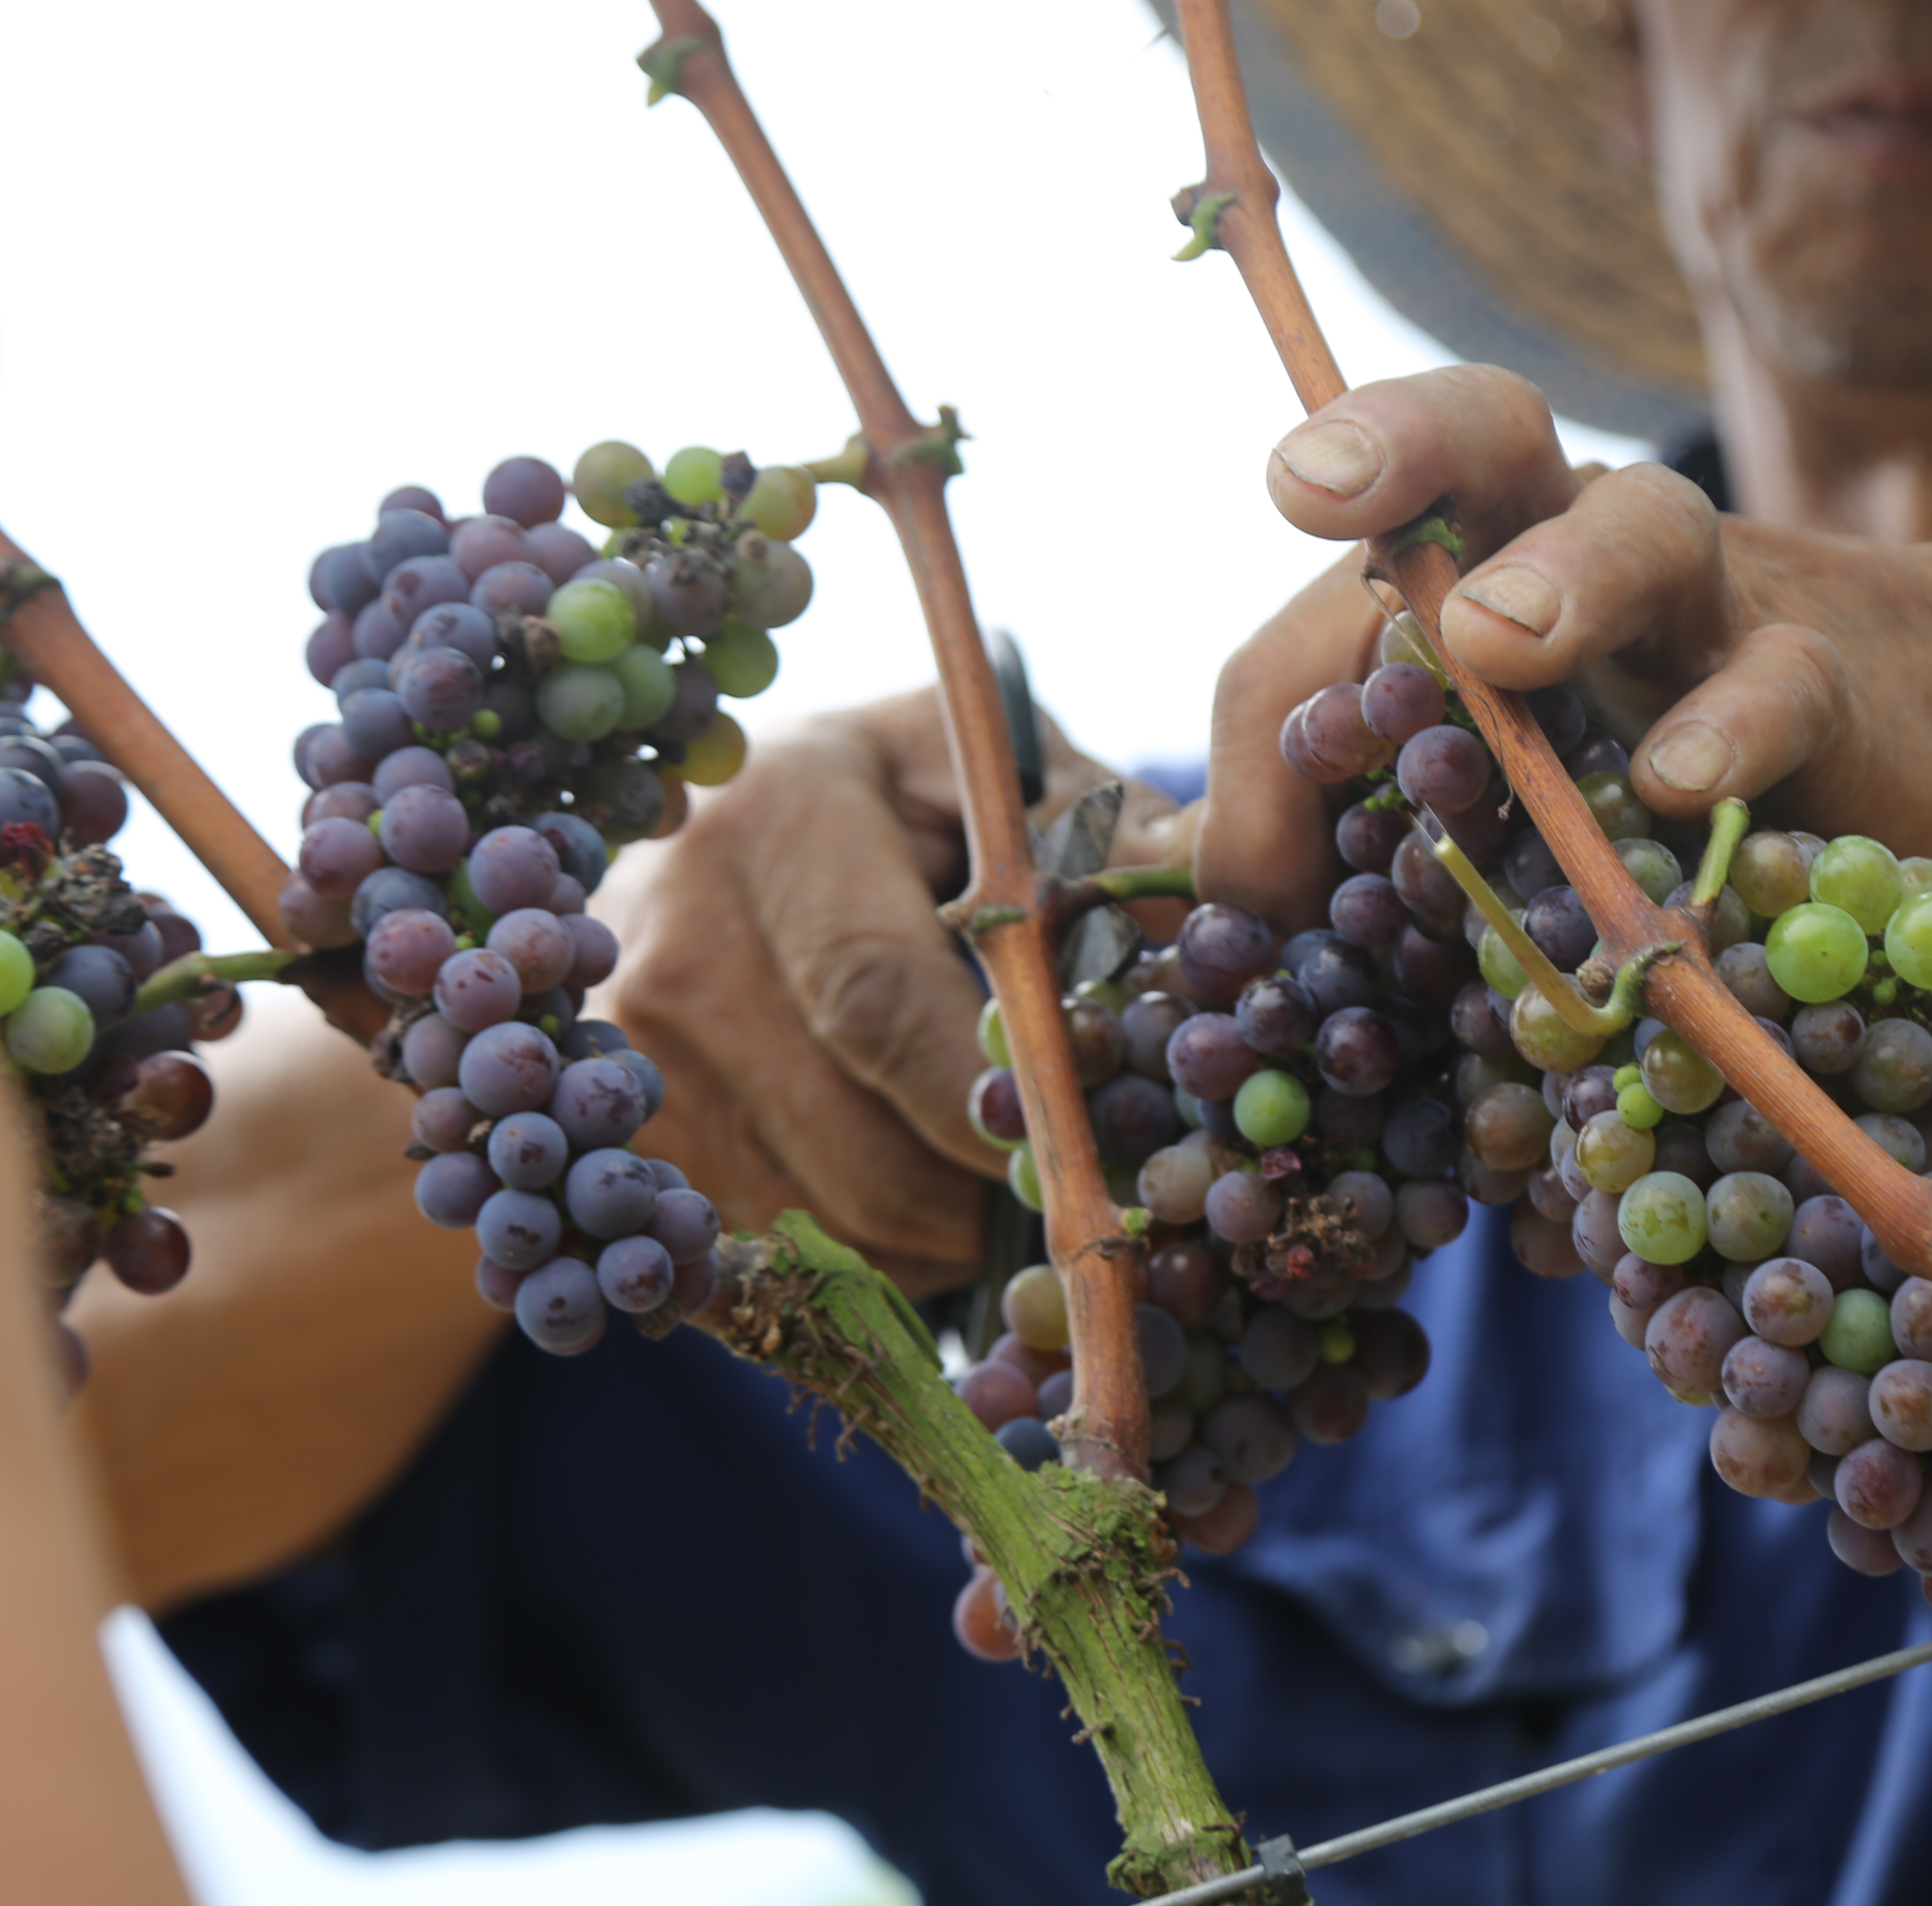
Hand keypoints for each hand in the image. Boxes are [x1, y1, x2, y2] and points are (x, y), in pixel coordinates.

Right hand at [603, 687, 1174, 1292]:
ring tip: (982, 1167)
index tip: (1079, 1150)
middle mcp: (677, 942)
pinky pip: (770, 1254)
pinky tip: (902, 1187)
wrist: (717, 824)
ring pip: (822, 1221)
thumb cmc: (898, 802)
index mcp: (778, 827)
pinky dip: (860, 1254)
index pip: (883, 1003)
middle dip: (987, 1197)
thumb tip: (1207, 908)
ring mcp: (630, 1057)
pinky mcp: (625, 1143)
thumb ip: (1100, 834)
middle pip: (858, 1145)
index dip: (991, 1103)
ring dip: (935, 1235)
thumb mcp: (995, 776)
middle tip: (1063, 1175)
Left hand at [1197, 364, 1931, 927]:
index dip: (1289, 658)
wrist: (1892, 743)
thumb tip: (1214, 894)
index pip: (1360, 545)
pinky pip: (1780, 681)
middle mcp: (1581, 537)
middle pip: (1493, 431)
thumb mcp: (1483, 788)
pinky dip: (1729, 723)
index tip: (1265, 674)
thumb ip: (1350, 818)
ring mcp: (1709, 601)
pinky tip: (1677, 780)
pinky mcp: (1823, 685)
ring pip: (1648, 527)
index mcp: (1478, 546)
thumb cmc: (1642, 761)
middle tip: (1314, 486)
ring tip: (1495, 636)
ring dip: (1565, 573)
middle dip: (1401, 441)